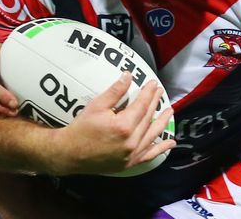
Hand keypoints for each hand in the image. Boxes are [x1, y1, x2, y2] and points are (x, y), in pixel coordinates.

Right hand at [52, 72, 175, 174]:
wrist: (70, 153)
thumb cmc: (82, 128)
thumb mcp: (97, 106)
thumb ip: (115, 91)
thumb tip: (128, 75)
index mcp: (123, 126)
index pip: (141, 105)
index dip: (148, 93)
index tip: (154, 84)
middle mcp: (131, 141)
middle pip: (148, 118)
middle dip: (155, 103)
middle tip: (160, 92)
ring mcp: (132, 154)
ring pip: (152, 136)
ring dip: (163, 122)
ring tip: (169, 111)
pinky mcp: (130, 163)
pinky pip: (149, 156)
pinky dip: (161, 149)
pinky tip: (170, 143)